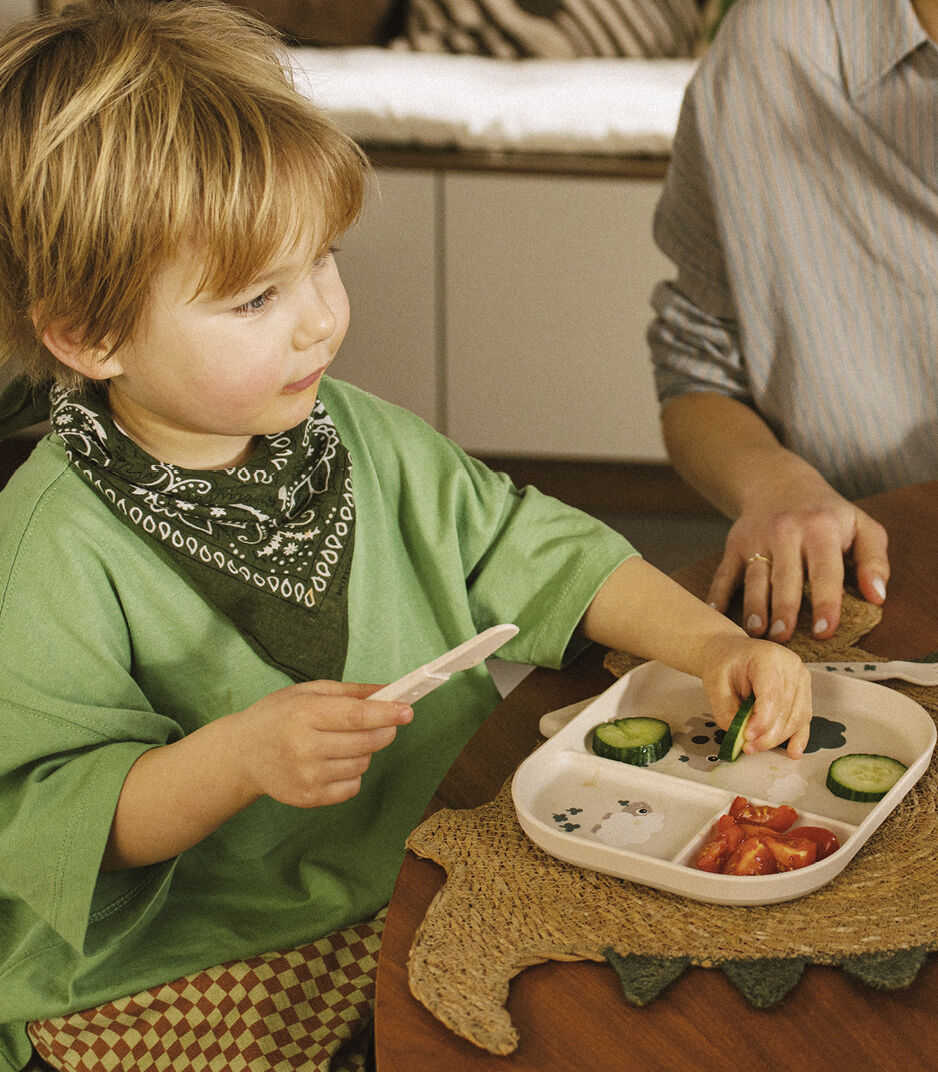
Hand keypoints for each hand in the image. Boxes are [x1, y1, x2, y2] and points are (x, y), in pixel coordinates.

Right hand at [231, 680, 412, 807]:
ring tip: (344, 742)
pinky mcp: (308, 798)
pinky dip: (353, 773)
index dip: (386, 714)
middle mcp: (304, 747)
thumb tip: (388, 691)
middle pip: (365, 742)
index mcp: (304, 714)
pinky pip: (352, 786)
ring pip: (362, 764)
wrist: (242, 753)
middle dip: (384, 730)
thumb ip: (350, 692)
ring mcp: (306, 776)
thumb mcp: (308, 692)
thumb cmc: (278, 716)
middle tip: (384, 722)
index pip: (356, 716)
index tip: (407, 711)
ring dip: (365, 751)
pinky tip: (334, 761)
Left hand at [699, 633, 812, 757]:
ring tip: (756, 747)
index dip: (762, 720)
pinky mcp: (804, 691)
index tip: (747, 737)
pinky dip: (798, 736)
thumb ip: (726, 710)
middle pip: (786, 709)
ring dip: (778, 738)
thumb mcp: (715, 684)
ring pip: (797, 717)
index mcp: (768, 657)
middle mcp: (791, 666)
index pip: (772, 694)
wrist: (732, 652)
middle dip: (768, 734)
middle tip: (748, 747)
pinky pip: (804, 718)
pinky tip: (793, 752)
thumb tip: (742, 737)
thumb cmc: (724, 664)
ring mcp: (802, 678)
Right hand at [707, 484, 888, 642]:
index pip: (825, 570)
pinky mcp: (734, 545)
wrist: (779, 482)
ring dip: (754, 606)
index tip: (824, 630)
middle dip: (784, 609)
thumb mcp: (861, 526)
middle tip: (783, 638)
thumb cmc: (826, 514)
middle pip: (785, 576)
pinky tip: (716, 612)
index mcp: (821, 529)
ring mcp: (756, 539)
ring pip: (754, 577)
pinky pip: (724, 572)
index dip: (825, 602)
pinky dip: (718, 594)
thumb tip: (877, 596)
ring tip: (756, 632)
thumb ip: (875, 560)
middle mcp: (786, 531)